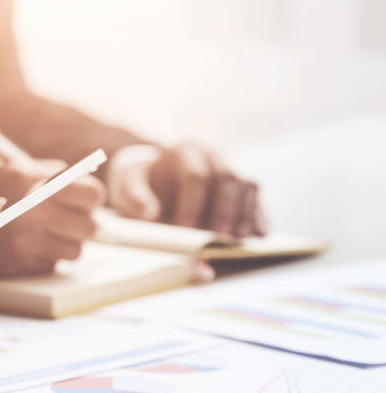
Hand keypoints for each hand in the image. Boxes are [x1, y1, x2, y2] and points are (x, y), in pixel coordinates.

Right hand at [0, 158, 104, 276]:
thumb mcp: (6, 168)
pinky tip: (26, 244)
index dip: (89, 196)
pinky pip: (50, 264)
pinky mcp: (17, 266)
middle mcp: (32, 214)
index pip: (91, 194)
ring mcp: (25, 243)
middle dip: (81, 222)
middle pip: (89, 226)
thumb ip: (43, 174)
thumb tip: (77, 178)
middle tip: (65, 216)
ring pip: (73, 250)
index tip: (80, 196)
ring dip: (65, 242)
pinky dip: (43, 256)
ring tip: (44, 231)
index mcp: (32, 182)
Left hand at [112, 143, 265, 237]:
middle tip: (220, 238)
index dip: (192, 203)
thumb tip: (149, 214)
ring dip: (245, 215)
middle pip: (226, 180)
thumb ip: (137, 198)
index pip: (194, 175)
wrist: (161, 178)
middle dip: (223, 211)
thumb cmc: (147, 183)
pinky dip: (259, 216)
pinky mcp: (244, 185)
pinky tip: (259, 235)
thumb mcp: (132, 186)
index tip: (185, 229)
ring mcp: (232, 168)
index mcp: (187, 151)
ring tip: (239, 241)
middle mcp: (214, 155)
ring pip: (247, 187)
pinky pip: (257, 198)